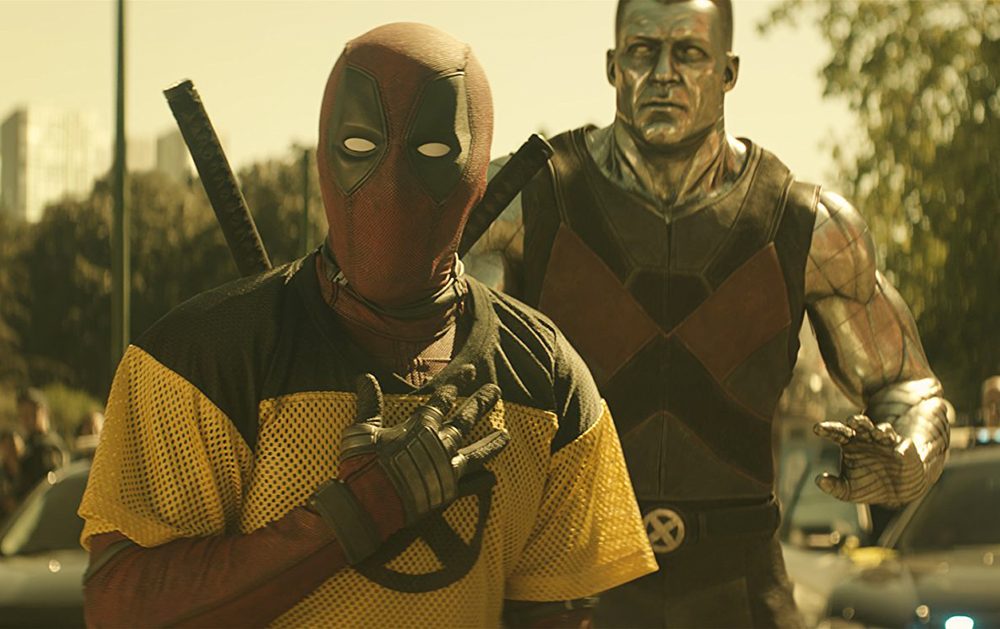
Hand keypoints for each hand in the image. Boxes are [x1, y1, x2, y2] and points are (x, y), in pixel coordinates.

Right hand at [311, 371, 509, 562]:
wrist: (369, 503)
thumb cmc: (363, 463)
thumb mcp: (362, 429)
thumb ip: (369, 403)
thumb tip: (363, 377)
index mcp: (421, 426)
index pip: (443, 398)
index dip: (457, 382)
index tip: (471, 370)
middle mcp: (440, 443)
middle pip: (466, 419)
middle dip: (481, 403)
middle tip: (495, 391)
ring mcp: (447, 468)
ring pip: (476, 452)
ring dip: (491, 442)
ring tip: (506, 435)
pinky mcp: (448, 491)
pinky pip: (471, 486)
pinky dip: (482, 481)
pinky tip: (493, 478)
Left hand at [813, 414, 927, 505]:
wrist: (895, 493)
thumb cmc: (868, 485)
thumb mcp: (847, 491)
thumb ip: (833, 485)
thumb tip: (818, 480)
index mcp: (851, 444)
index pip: (838, 433)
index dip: (828, 429)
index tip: (816, 428)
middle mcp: (868, 439)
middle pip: (860, 426)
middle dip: (857, 421)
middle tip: (850, 420)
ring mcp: (886, 442)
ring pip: (882, 430)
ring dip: (880, 430)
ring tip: (876, 432)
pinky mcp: (904, 449)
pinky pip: (903, 447)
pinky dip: (901, 449)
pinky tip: (897, 454)